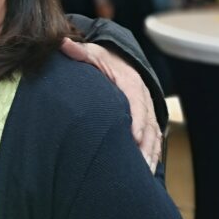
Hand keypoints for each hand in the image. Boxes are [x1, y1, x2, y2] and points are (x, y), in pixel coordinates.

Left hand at [60, 38, 161, 172]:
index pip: (137, 103)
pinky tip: (147, 174)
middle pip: (148, 125)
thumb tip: (63, 43)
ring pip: (154, 135)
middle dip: (145, 145)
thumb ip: (79, 51)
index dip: (137, 120)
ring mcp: (148, 111)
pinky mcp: (148, 120)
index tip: (133, 136)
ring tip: (144, 175)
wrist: (120, 59)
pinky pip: (155, 140)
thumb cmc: (103, 59)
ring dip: (150, 155)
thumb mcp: (92, 52)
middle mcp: (144, 98)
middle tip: (139, 166)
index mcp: (131, 83)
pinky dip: (153, 156)